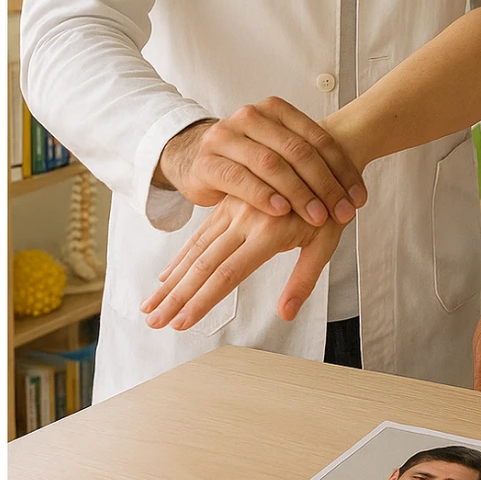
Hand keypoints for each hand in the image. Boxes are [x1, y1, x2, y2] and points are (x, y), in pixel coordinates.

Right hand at [140, 195, 345, 329]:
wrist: (323, 156)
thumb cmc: (330, 206)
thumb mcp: (326, 242)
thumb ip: (304, 279)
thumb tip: (285, 314)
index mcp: (268, 231)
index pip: (227, 274)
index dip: (202, 301)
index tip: (181, 324)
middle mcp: (244, 219)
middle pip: (203, 264)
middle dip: (176, 296)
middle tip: (153, 322)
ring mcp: (233, 210)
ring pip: (195, 249)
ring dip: (171, 280)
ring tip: (150, 306)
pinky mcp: (228, 206)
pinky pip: (200, 235)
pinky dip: (181, 258)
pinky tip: (165, 276)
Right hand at [153, 98, 366, 224]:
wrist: (195, 157)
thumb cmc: (247, 159)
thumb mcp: (279, 152)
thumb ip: (311, 162)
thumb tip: (355, 192)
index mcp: (275, 109)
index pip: (318, 139)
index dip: (342, 169)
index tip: (359, 198)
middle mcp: (251, 117)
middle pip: (297, 151)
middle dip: (325, 184)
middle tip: (342, 212)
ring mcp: (226, 137)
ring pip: (270, 163)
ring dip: (298, 192)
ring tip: (318, 216)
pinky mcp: (207, 162)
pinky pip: (239, 179)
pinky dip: (263, 195)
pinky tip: (280, 211)